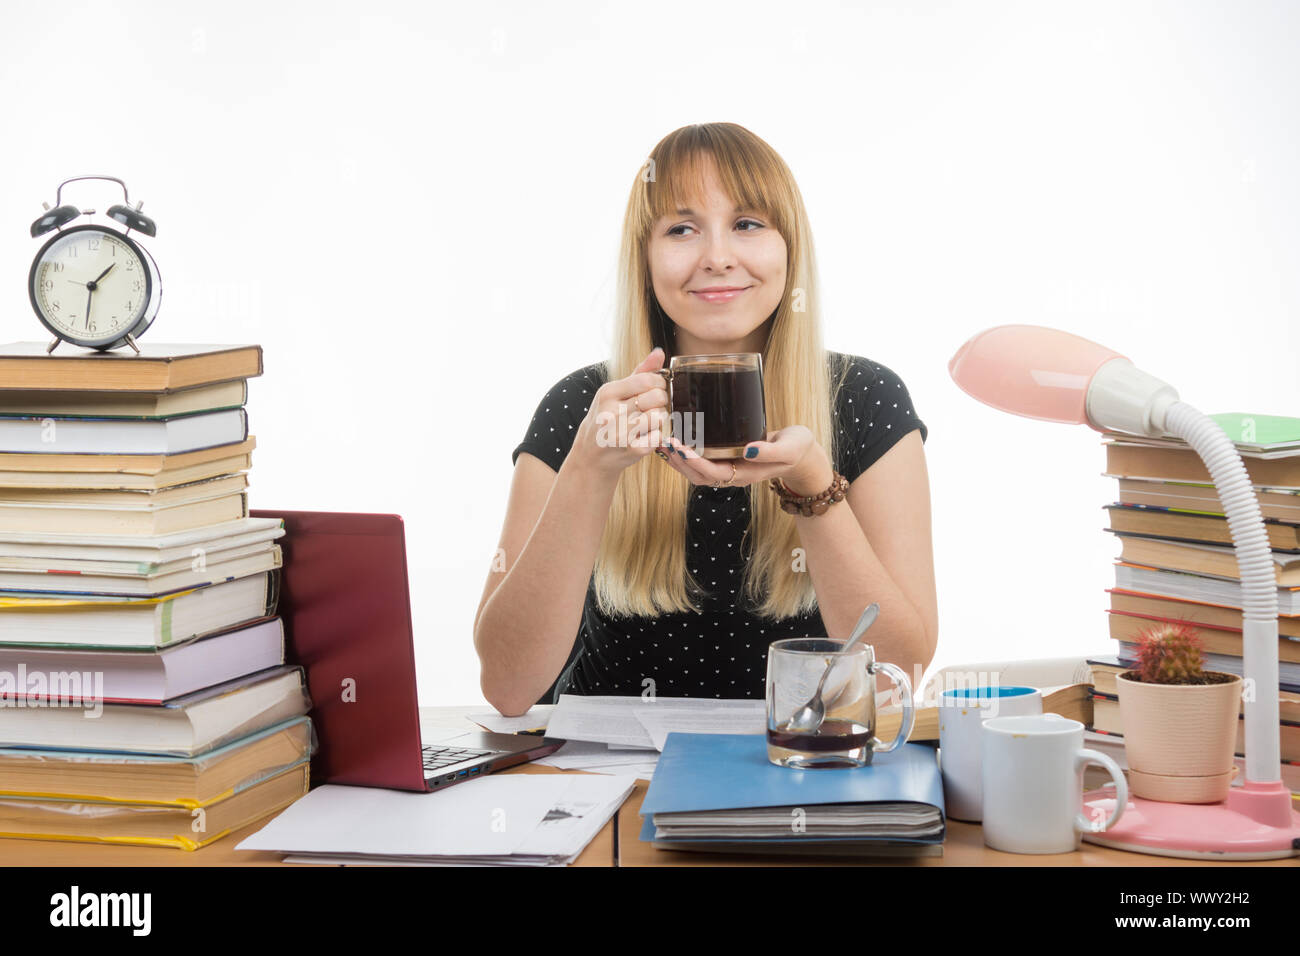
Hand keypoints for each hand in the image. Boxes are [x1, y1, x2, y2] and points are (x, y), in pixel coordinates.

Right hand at [571, 347, 671, 477]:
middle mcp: (612, 413)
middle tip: (651, 406)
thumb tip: (659, 352)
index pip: (647, 380)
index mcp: (607, 393)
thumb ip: (639, 372)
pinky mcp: (632, 451)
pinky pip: (658, 436)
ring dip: (658, 418)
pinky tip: (643, 436)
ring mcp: (621, 433)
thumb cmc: (605, 419)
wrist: (590, 456)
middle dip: (660, 400)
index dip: (658, 382)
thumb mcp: (615, 393)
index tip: (655, 388)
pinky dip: (655, 436)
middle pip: (657, 397)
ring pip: (659, 416)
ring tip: (646, 421)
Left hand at [660, 426, 833, 495]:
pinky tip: (676, 438)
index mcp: (744, 474)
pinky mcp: (726, 457)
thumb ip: (770, 451)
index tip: (679, 447)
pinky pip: (701, 459)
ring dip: (678, 458)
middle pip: (697, 475)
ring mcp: (729, 467)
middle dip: (678, 461)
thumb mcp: (789, 449)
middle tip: (663, 442)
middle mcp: (732, 474)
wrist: (801, 453)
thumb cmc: (796, 449)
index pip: (712, 473)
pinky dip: (686, 451)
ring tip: (662, 441)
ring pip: (696, 470)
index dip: (693, 462)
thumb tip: (748, 449)